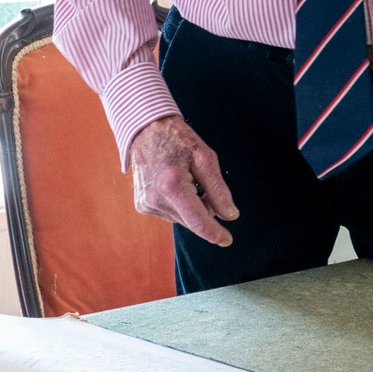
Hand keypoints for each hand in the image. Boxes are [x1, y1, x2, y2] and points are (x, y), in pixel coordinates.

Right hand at [129, 115, 238, 245]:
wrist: (145, 130)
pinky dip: (179, 205)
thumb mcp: (205, 158)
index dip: (215, 233)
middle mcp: (155, 199)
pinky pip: (170, 214)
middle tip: (203, 184)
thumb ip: (218, 190)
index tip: (227, 240)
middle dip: (205, 210)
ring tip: (186, 180)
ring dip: (191, 207)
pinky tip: (174, 185)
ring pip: (182, 219)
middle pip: (192, 221)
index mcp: (172, 186)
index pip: (198, 221)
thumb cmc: (178, 141)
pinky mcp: (142, 206)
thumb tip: (230, 216)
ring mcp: (146, 204)